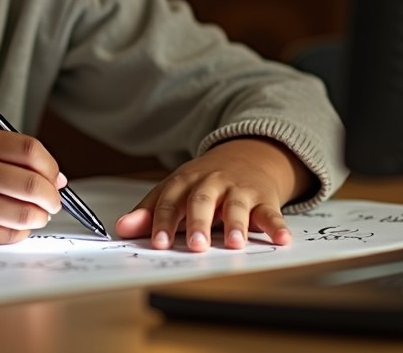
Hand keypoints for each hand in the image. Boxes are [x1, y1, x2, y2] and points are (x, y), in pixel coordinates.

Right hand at [0, 128, 64, 244]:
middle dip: (53, 198)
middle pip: (34, 185)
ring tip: (33, 213)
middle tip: (52, 201)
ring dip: (39, 217)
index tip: (55, 178)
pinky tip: (11, 224)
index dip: (51, 167)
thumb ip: (16, 156)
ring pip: (27, 215)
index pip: (31, 151)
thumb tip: (60, 180)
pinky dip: (20, 231)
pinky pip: (10, 236)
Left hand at [114, 138, 312, 252]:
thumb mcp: (174, 192)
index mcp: (184, 182)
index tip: (157, 243)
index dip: (162, 222)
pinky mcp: (264, 198)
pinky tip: (281, 239)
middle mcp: (211, 183)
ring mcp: (238, 189)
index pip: (169, 201)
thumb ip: (150, 212)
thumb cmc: (203, 183)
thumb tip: (121, 228)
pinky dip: (277, 225)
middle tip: (195, 245)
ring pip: (235, 205)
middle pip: (201, 201)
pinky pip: (271, 211)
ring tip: (234, 244)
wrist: (245, 156)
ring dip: (235, 224)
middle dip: (197, 223)